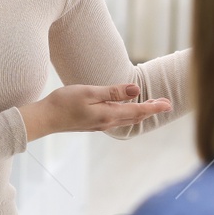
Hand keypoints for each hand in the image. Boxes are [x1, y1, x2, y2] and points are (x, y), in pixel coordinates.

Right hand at [18, 83, 171, 140]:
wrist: (45, 118)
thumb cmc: (64, 102)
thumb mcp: (89, 92)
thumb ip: (113, 92)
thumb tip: (135, 90)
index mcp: (108, 114)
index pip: (138, 111)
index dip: (154, 107)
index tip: (168, 103)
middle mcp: (107, 122)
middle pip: (135, 117)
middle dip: (151, 110)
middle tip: (166, 103)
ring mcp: (100, 125)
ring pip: (127, 120)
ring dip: (141, 113)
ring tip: (151, 105)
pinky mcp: (93, 124)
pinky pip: (118, 120)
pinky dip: (129, 115)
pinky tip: (128, 110)